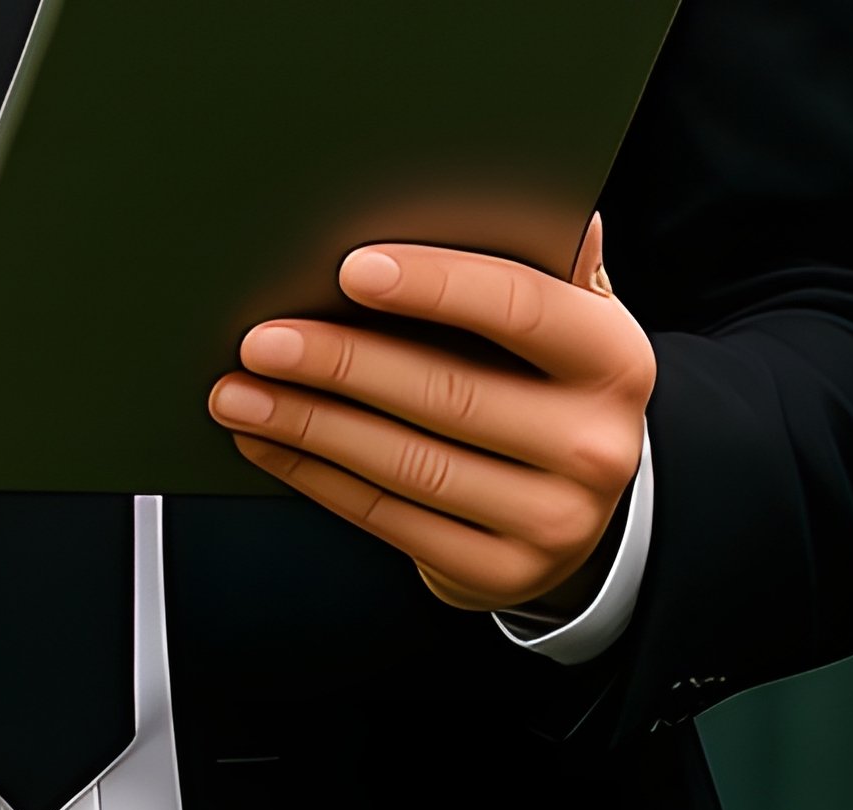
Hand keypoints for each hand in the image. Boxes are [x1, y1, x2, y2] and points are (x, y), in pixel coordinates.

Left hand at [207, 214, 652, 612]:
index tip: (350, 269)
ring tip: (237, 393)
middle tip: (259, 340)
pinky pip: (387, 517)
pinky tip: (267, 444)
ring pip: (405, 464)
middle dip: (341, 364)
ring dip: (309, 426)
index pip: (520, 308)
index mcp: (615, 361)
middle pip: (446, 394)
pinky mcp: (495, 574)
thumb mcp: (570, 333)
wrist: (578, 523)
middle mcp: (592, 446)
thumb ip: (546, 270)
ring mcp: (547, 521)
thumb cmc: (550, 398)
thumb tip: (537, 194)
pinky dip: (315, 478)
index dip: (435, 286)